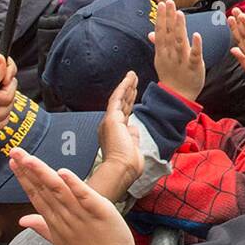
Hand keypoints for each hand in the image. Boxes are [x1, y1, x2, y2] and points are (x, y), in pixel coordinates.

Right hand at [10, 148, 134, 244]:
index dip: (24, 178)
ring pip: (59, 190)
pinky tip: (63, 172)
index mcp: (54, 220)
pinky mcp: (100, 212)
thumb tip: (22, 220)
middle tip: (14, 151)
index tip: (13, 161)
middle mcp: (64, 216)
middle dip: (27, 170)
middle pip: (43, 189)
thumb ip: (42, 226)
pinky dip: (74, 184)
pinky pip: (85, 197)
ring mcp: (81, 214)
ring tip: (29, 158)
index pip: (36, 195)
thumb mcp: (61, 240)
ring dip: (43, 173)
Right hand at [91, 71, 143, 197]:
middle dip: (129, 90)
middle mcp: (111, 126)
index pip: (125, 114)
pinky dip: (123, 87)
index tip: (134, 92)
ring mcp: (110, 121)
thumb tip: (134, 127)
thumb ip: (133, 136)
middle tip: (133, 79)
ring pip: (120, 98)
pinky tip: (128, 78)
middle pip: (122, 104)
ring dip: (127, 86)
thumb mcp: (133, 148)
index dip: (129, 102)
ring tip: (132, 75)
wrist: (122, 169)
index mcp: (116, 133)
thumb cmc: (129, 165)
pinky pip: (117, 98)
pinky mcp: (111, 118)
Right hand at [149, 0, 204, 102]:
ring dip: (180, 28)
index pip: (161, 32)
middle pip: (169, 34)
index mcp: (163, 52)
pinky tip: (196, 35)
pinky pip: (195, 56)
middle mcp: (171, 54)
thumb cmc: (171, 76)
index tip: (162, 4)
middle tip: (170, 3)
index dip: (161, 18)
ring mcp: (182, 61)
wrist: (178, 97)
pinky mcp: (194, 67)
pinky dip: (196, 46)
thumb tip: (151, 33)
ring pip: (180, 42)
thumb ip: (159, 44)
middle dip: (169, 18)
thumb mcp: (161, 60)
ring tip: (180, 13)